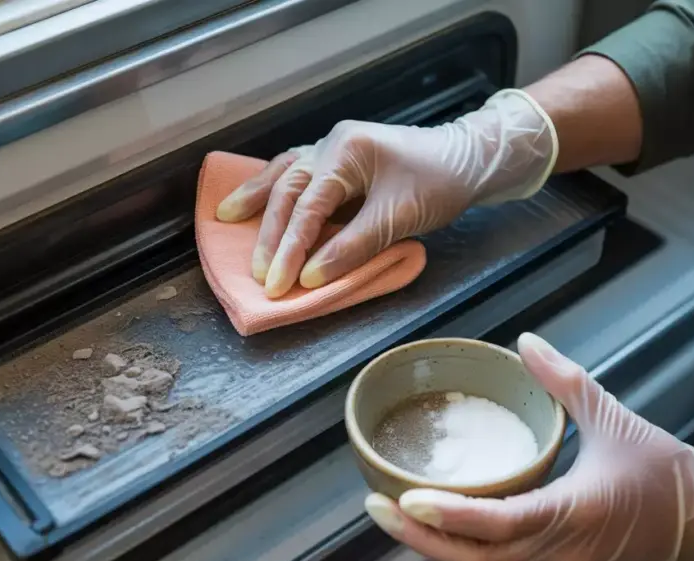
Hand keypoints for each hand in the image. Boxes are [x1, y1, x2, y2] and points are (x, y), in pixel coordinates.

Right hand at [215, 89, 557, 297]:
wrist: (467, 159)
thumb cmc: (438, 183)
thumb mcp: (397, 217)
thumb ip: (352, 247)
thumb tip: (312, 276)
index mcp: (347, 151)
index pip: (309, 206)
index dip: (292, 248)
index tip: (281, 283)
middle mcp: (332, 145)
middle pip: (289, 191)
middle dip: (271, 235)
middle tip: (259, 274)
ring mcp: (332, 149)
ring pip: (284, 174)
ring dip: (256, 199)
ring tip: (225, 217)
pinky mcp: (338, 160)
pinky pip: (295, 171)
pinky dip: (272, 187)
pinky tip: (255, 198)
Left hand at [364, 333, 693, 560]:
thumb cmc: (665, 473)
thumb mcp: (616, 418)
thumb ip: (567, 381)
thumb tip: (526, 342)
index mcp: (571, 513)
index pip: (498, 523)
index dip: (447, 515)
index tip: (403, 498)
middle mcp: (556, 548)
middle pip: (473, 558)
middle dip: (419, 537)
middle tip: (375, 506)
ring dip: (436, 543)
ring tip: (395, 511)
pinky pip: (500, 560)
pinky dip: (463, 543)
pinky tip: (440, 519)